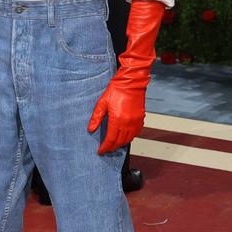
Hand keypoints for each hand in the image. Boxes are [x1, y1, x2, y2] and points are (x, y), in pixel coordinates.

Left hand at [87, 0, 163, 155]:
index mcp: (117, 120)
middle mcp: (128, 123)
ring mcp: (135, 121)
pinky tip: (125, 137)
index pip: (110, 139)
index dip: (105, 147)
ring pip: (128, 139)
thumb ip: (96, 117)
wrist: (132, 80)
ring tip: (113, 145)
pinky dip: (129, 137)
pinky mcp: (140, 118)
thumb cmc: (116, 89)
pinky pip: (135, 133)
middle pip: (120, 142)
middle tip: (105, 150)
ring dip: (121, 144)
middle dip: (112, 148)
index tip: (100, 151)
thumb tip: (90, 129)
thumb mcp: (102, 102)